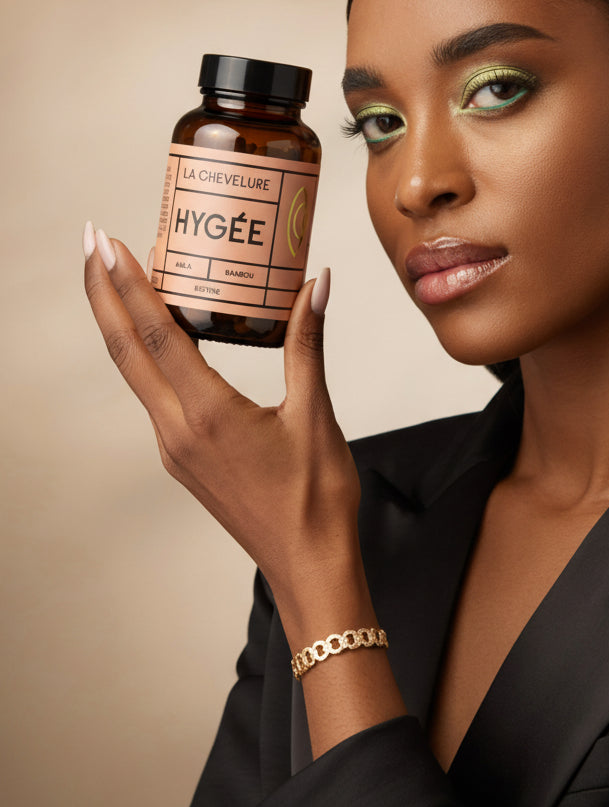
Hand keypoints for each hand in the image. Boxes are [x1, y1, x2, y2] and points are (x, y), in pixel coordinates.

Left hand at [83, 223, 362, 631]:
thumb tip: (317, 287)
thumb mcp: (316, 415)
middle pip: (125, 350)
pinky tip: (163, 339)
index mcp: (208, 415)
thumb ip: (308, 345)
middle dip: (103, 292)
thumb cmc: (316, 500)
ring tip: (119, 279)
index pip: (157, 333)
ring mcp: (175, 449)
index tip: (109, 241)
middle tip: (92, 241)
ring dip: (122, 323)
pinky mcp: (183, 460)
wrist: (309, 565)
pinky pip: (156, 396)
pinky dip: (149, 357)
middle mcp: (178, 432)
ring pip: (136, 374)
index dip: (129, 282)